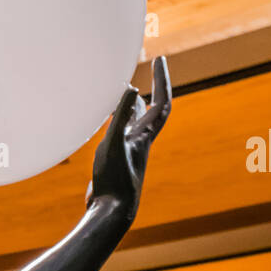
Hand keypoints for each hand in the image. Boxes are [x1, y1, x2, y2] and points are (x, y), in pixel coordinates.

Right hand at [87, 57, 171, 219]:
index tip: (160, 59)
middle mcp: (140, 141)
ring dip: (135, 104)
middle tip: (152, 67)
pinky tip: (108, 121)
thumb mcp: (114, 144)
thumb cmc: (114, 179)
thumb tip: (131, 88)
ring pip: (136, 122)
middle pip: (153, 110)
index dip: (162, 80)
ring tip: (129, 90)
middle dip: (154, 87)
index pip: (161, 103)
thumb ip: (121, 117)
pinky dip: (118, 122)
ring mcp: (129, 152)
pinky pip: (121, 134)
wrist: (111, 211)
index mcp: (144, 136)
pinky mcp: (116, 161)